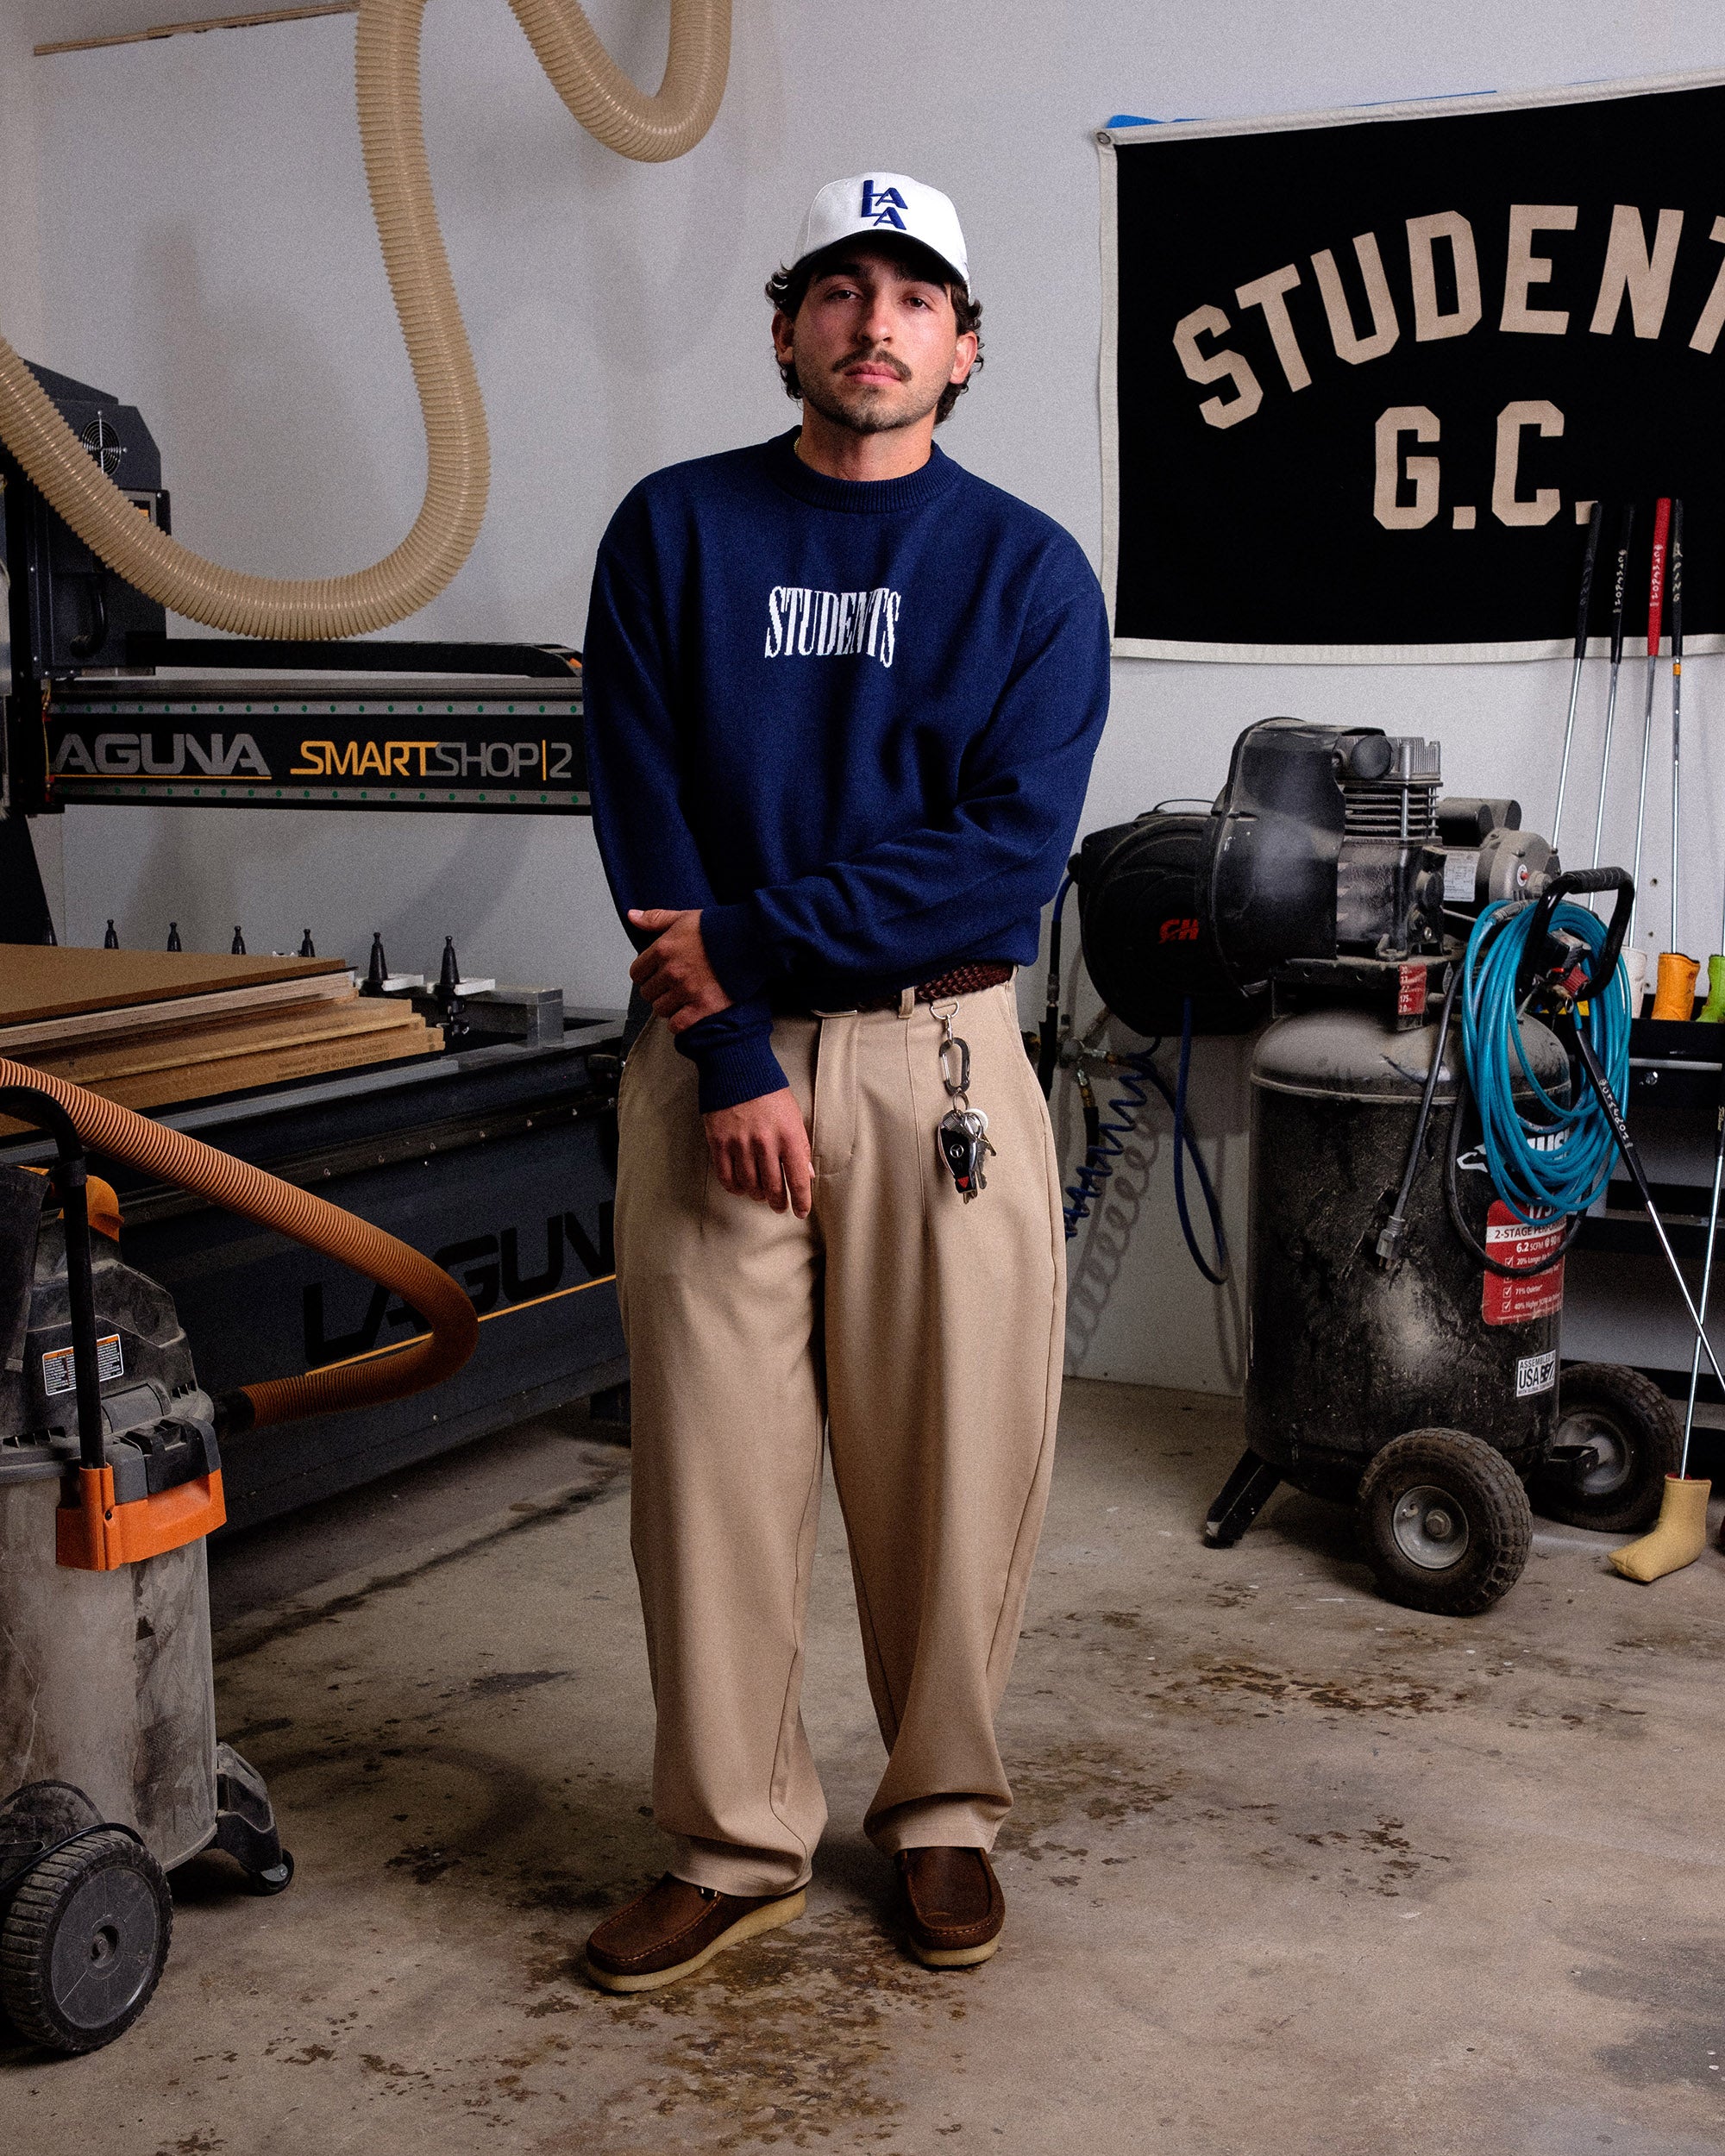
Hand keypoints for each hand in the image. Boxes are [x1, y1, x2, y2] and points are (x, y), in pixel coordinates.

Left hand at [628, 907, 731, 1032]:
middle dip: (657, 991)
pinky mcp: (703, 1006)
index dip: (645, 975)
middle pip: (648, 993)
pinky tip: (686, 1014)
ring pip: (660, 1009)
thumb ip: (655, 919)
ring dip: (668, 1006)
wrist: (752, 940)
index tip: (655, 975)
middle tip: (671, 987)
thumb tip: (632, 916)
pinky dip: (679, 1023)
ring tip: (680, 999)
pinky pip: (678, 1024)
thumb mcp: (684, 917)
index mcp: (663, 949)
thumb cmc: (719, 928)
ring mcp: (686, 990)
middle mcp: (671, 971)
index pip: (637, 973)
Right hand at [703, 1089, 812, 1215]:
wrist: (737, 1068)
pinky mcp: (719, 1143)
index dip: (801, 1201)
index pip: (798, 1179)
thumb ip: (800, 1145)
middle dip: (778, 1202)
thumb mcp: (793, 1115)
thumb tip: (806, 1173)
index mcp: (789, 1136)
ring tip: (760, 1195)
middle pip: (773, 1187)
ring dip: (757, 1195)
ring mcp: (740, 1145)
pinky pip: (727, 1177)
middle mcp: (765, 1144)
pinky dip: (735, 1187)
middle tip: (779, 1206)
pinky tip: (740, 1187)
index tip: (800, 1211)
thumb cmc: (769, 1091)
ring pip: (750, 1185)